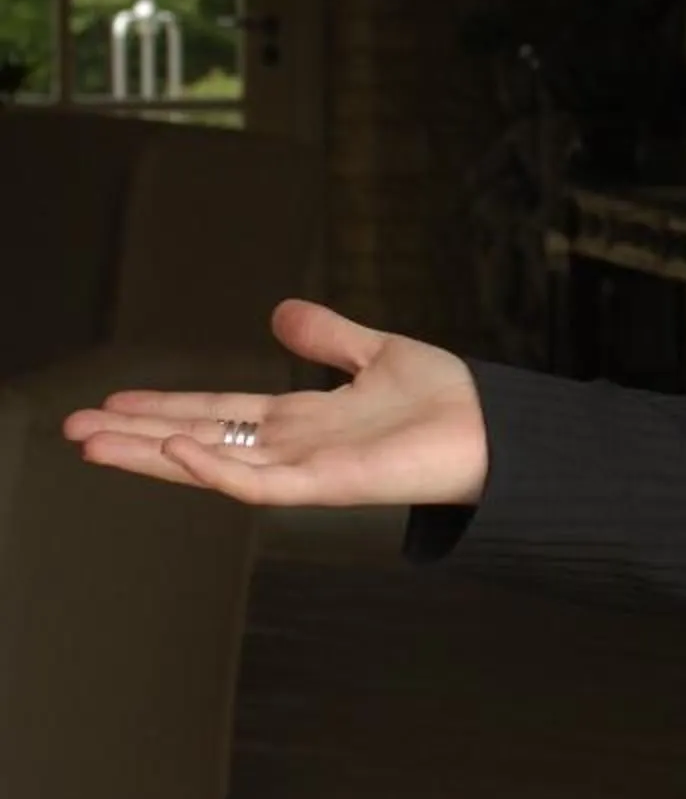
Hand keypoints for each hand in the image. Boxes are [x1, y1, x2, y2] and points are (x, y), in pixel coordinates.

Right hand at [62, 299, 489, 510]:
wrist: (496, 430)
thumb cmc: (447, 402)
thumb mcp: (375, 352)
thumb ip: (326, 336)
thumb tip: (280, 312)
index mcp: (301, 419)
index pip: (217, 411)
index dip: (165, 405)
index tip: (113, 400)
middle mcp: (293, 448)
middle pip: (199, 438)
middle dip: (137, 435)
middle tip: (75, 428)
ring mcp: (306, 471)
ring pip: (213, 463)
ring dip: (153, 453)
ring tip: (96, 442)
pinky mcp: (329, 486)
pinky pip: (260, 483)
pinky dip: (218, 469)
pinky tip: (179, 450)